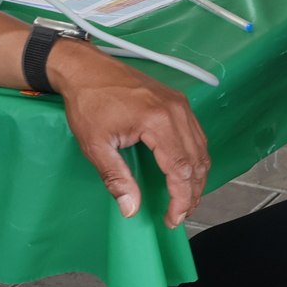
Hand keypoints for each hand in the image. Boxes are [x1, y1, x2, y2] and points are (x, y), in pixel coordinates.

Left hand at [54, 44, 210, 227]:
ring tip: (183, 199)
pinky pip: (196, 135)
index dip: (180, 200)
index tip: (173, 219)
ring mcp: (179, 104)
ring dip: (196, 178)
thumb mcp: (95, 144)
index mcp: (157, 120)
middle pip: (197, 162)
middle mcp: (175, 110)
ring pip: (201, 149)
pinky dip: (194, 158)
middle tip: (179, 215)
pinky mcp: (176, 101)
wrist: (85, 68)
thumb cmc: (88, 100)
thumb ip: (116, 178)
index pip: (181, 170)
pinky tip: (184, 172)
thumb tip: (131, 208)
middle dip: (192, 193)